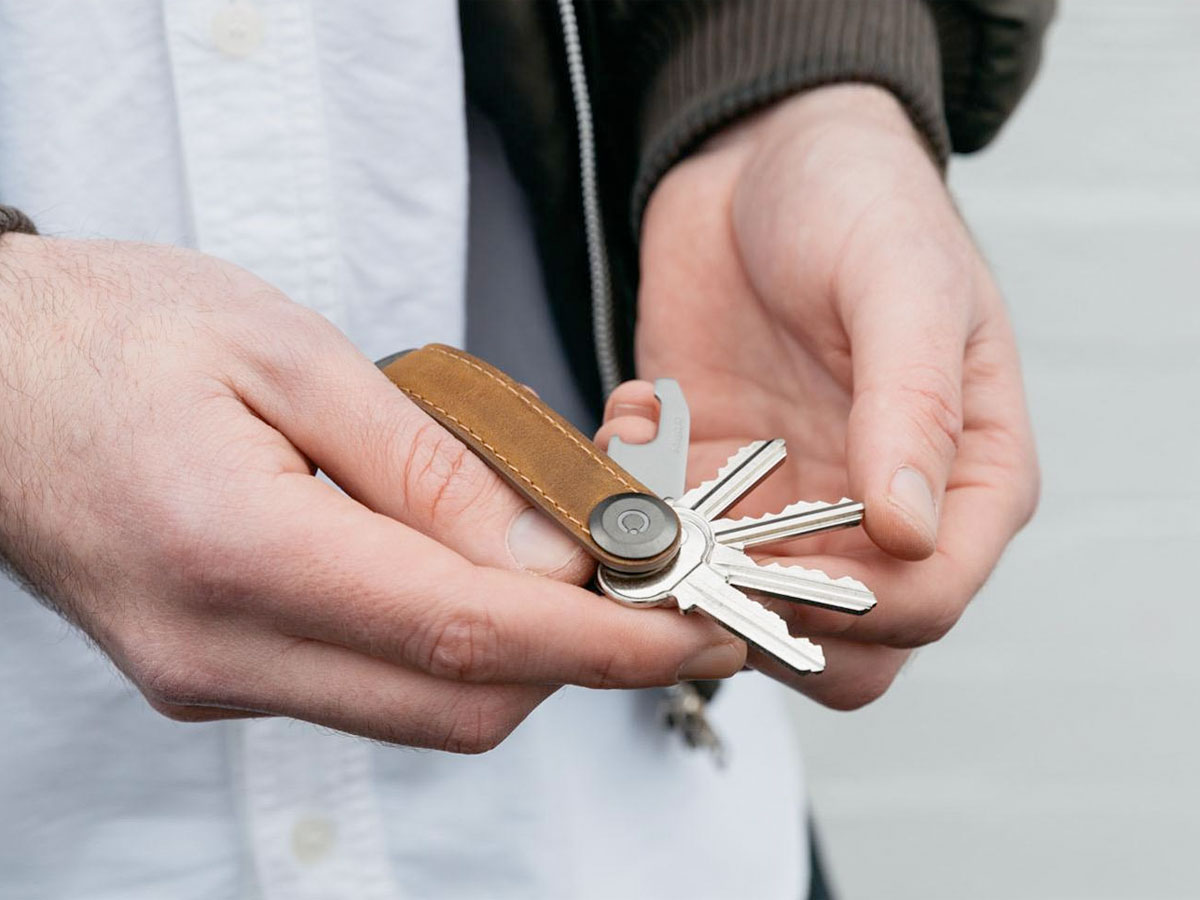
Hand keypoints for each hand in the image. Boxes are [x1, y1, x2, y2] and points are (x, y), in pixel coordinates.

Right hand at [0, 236, 743, 749]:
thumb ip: (429, 467)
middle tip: (643, 569)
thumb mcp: (291, 356)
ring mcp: (215, 676)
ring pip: (424, 704)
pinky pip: (373, 680)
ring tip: (560, 543)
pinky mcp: (219, 671)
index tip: (694, 633)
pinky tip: (467, 554)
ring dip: (519, 639)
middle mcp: (224, 650)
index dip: (604, 643)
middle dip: (578, 650)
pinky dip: (450, 634)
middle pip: (459, 703)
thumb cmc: (116, 333)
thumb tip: (550, 559)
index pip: (469, 637)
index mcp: (238, 554)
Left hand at [602, 84, 1038, 708]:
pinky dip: (631, 499)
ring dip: (677, 559)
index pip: (930, 603)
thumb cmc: (862, 203)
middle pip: (838, 637)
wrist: (764, 158)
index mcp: (966, 478)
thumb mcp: (902, 286)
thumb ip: (914, 407)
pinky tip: (636, 414)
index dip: (858, 613)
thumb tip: (910, 534)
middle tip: (693, 548)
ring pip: (738, 602)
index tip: (777, 574)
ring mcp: (788, 499)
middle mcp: (879, 511)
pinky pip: (665, 534)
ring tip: (649, 458)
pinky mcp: (710, 474)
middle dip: (758, 613)